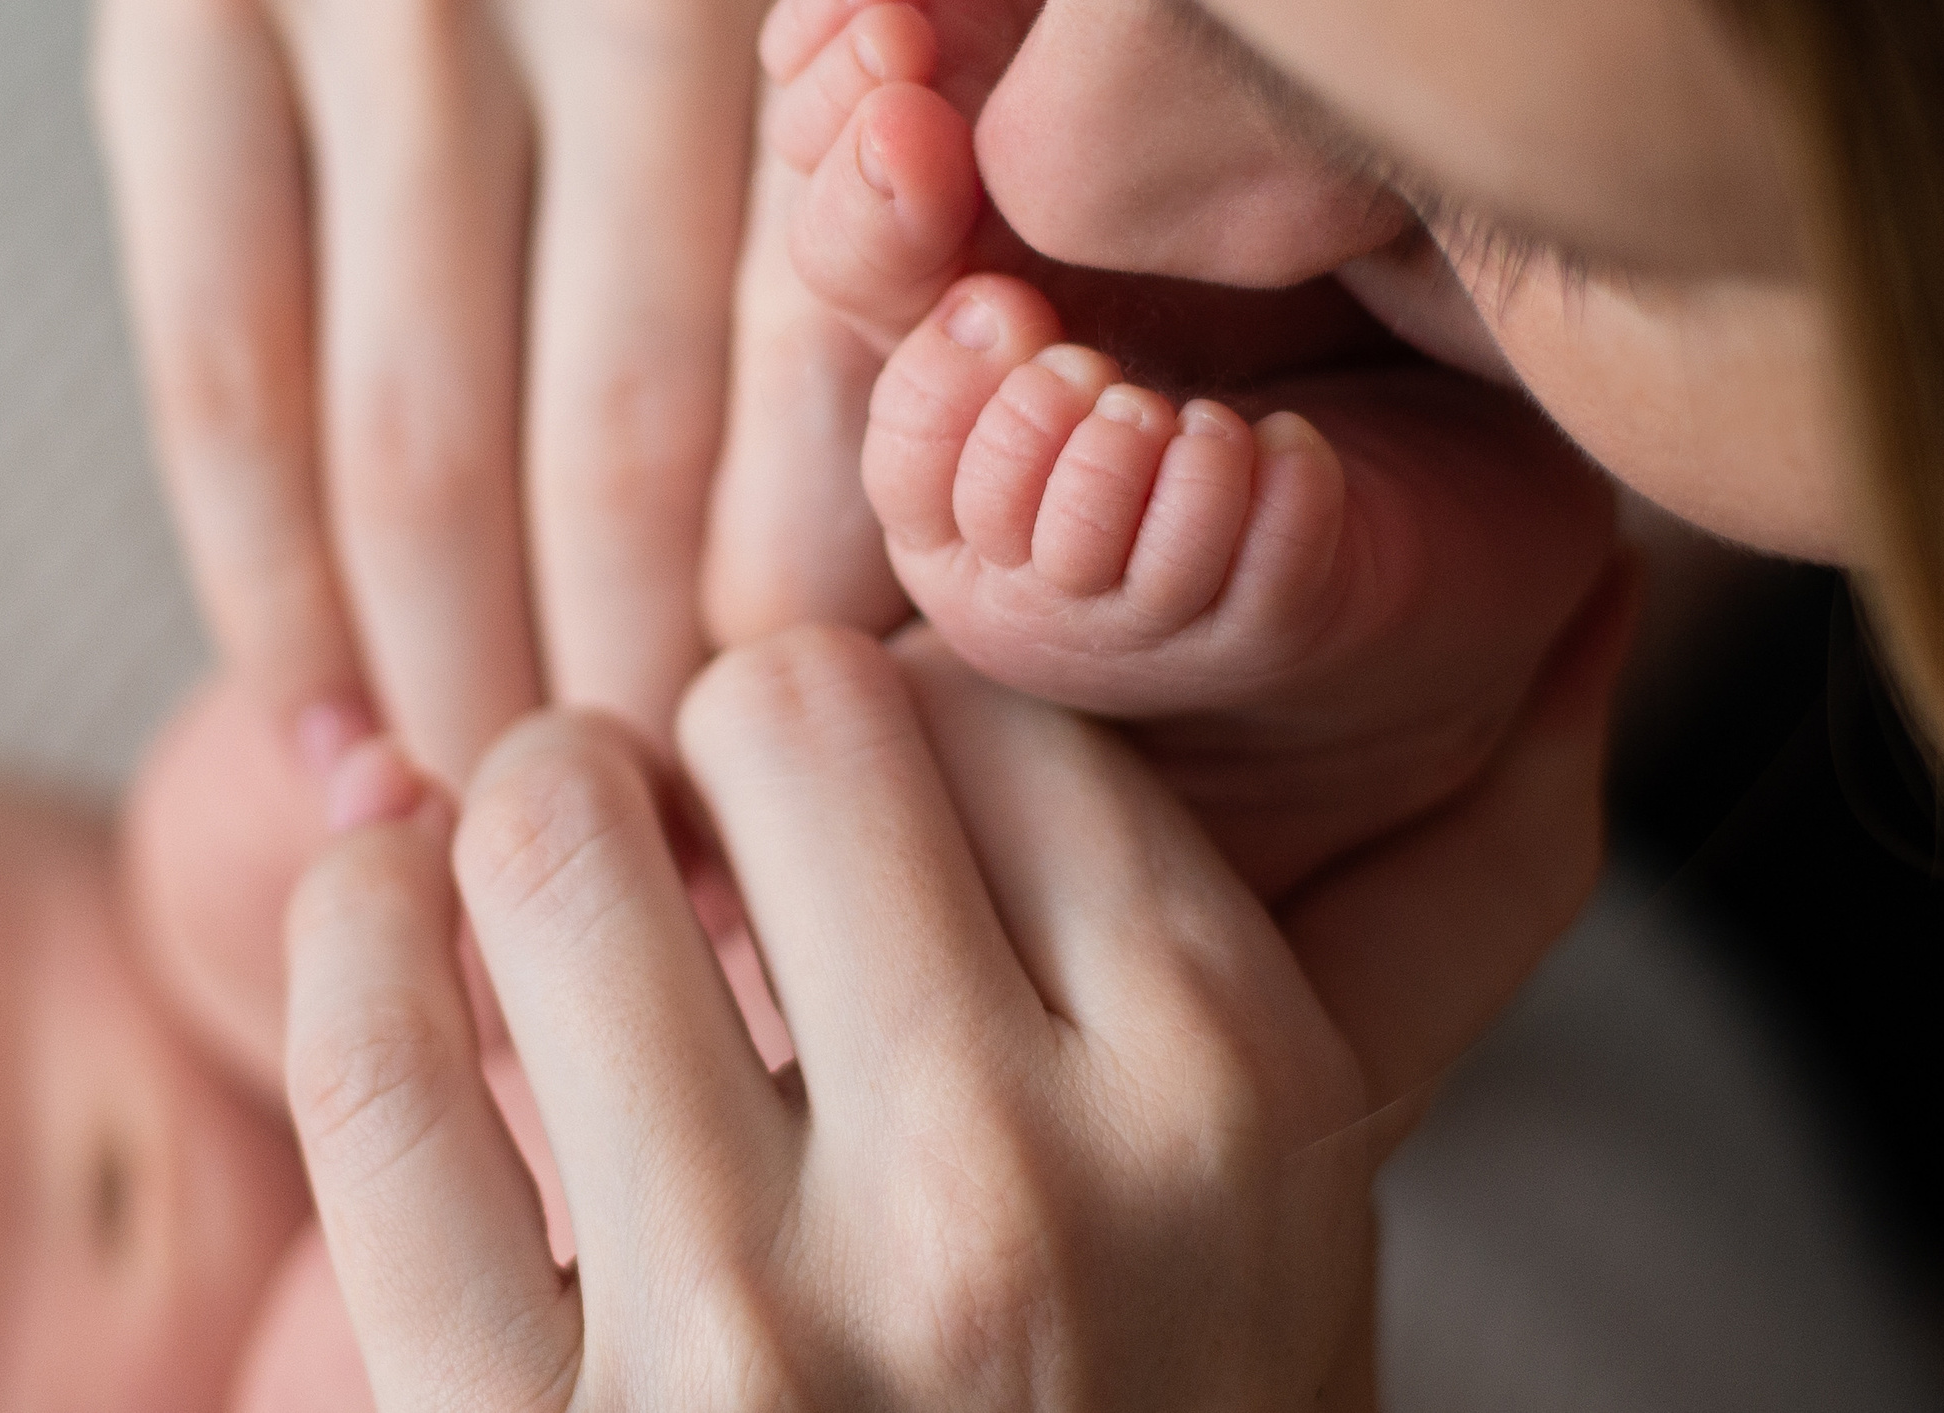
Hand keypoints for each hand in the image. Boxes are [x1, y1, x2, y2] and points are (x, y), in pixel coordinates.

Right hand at [94, 0, 903, 787]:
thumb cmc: (828, 142)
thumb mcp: (968, 226)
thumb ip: (976, 373)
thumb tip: (871, 712)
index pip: (847, 382)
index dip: (808, 635)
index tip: (795, 818)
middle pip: (629, 428)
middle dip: (632, 706)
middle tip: (643, 889)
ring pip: (422, 431)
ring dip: (457, 693)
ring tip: (499, 847)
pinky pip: (225, 368)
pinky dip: (276, 601)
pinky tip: (341, 753)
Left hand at [283, 571, 1633, 1411]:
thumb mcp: (1287, 1207)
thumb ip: (1385, 917)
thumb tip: (1588, 610)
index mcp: (1232, 1096)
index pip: (1016, 711)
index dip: (913, 717)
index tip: (866, 782)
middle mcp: (1023, 1188)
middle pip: (791, 705)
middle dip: (725, 728)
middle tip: (704, 818)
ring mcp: (766, 1333)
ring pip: (555, 831)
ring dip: (529, 816)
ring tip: (554, 884)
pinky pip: (375, 1054)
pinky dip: (355, 936)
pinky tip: (399, 937)